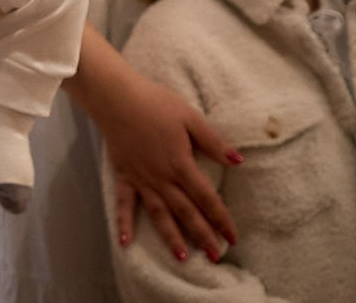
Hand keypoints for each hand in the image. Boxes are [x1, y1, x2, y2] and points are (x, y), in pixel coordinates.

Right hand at [101, 71, 240, 260]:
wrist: (117, 97)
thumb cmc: (156, 103)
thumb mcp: (190, 117)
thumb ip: (213, 142)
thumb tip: (238, 161)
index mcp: (181, 164)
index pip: (206, 198)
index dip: (221, 218)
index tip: (232, 237)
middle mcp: (162, 178)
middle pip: (185, 212)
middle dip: (202, 235)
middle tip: (215, 256)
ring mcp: (141, 180)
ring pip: (159, 214)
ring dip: (171, 237)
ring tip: (182, 258)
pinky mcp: (123, 176)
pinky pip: (124, 204)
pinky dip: (124, 223)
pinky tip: (126, 243)